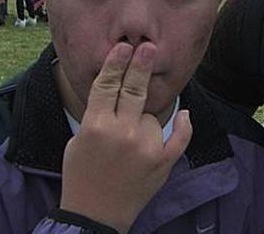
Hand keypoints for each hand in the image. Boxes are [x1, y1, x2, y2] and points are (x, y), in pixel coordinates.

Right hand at [59, 42, 191, 232]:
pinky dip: (183, 125)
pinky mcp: (163, 163)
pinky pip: (179, 137)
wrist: (94, 216)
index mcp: (96, 126)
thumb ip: (98, 113)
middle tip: (149, 47)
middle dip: (141, 66)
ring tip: (128, 146)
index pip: (107, 86)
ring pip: (152, 116)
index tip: (124, 46)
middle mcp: (122, 134)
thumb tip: (115, 83)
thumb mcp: (78, 139)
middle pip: (134, 90)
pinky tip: (185, 114)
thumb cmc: (81, 174)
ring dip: (144, 122)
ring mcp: (145, 148)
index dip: (116, 63)